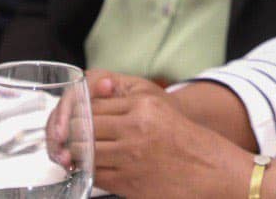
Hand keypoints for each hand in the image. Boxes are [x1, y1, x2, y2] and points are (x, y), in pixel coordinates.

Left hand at [86, 71, 251, 197]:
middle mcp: (135, 128)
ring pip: (84, 152)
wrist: (210, 171)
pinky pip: (95, 174)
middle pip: (85, 127)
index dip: (78, 114)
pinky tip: (89, 169)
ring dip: (76, 155)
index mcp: (144, 105)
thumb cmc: (185, 140)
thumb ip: (128, 104)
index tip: (73, 120)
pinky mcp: (127, 182)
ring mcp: (130, 156)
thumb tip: (98, 93)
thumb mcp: (160, 111)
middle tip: (65, 139)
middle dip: (71, 135)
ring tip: (74, 155)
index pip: (94, 105)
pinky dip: (87, 172)